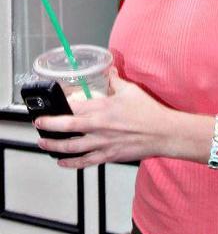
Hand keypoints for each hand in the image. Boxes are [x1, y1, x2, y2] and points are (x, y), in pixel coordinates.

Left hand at [34, 68, 173, 168]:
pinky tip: (62, 161)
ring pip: (72, 147)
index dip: (59, 106)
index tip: (50, 104)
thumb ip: (115, 80)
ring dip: (54, 146)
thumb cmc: (148, 111)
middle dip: (49, 126)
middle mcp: (99, 127)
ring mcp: (102, 144)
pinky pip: (85, 162)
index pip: (74, 107)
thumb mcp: (131, 90)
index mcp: (103, 108)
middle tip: (38, 124)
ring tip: (43, 144)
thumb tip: (109, 70)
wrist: (162, 133)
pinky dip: (71, 163)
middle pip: (67, 128)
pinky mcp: (108, 156)